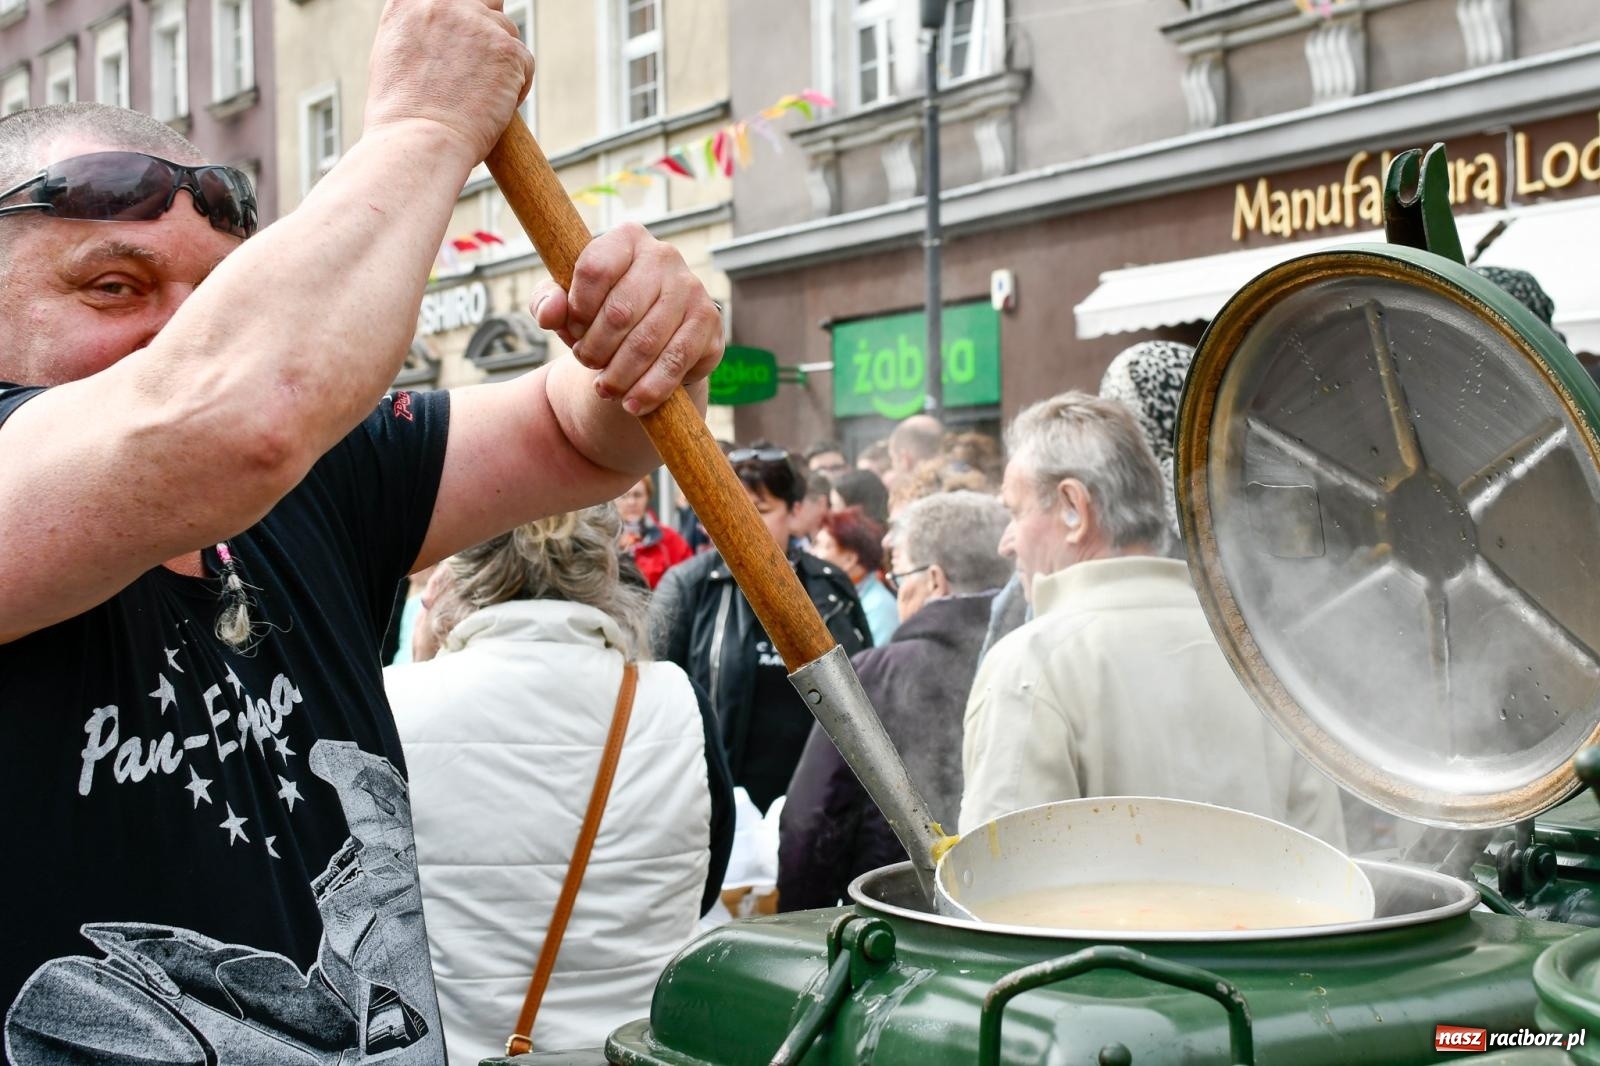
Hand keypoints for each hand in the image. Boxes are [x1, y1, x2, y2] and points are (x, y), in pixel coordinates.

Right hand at [366, 0, 533, 162]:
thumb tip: (443, 37)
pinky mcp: (507, 49)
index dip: (461, 22)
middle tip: (476, 73)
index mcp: (409, 2)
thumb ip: (420, 33)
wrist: (418, 143)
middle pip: (483, 5)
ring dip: (500, 62)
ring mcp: (477, 23)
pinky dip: (516, 87)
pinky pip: (524, 62)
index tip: (461, 47)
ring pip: (506, 32)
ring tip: (477, 98)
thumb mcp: (393, 57)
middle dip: (484, 35)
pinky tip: (491, 108)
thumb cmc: (401, 118)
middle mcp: (443, 2)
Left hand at [531, 223, 724, 415]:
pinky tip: (632, 403)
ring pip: (645, 342)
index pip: (594, 269)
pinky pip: (674, 363)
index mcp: (627, 239)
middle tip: (587, 363)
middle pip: (618, 312)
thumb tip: (549, 312)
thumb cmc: (604, 315)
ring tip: (605, 389)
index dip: (577, 309)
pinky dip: (648, 389)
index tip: (573, 329)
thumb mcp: (568, 305)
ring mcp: (691, 288)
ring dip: (618, 375)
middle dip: (595, 349)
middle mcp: (664, 255)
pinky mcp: (709, 323)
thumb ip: (548, 301)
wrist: (652, 341)